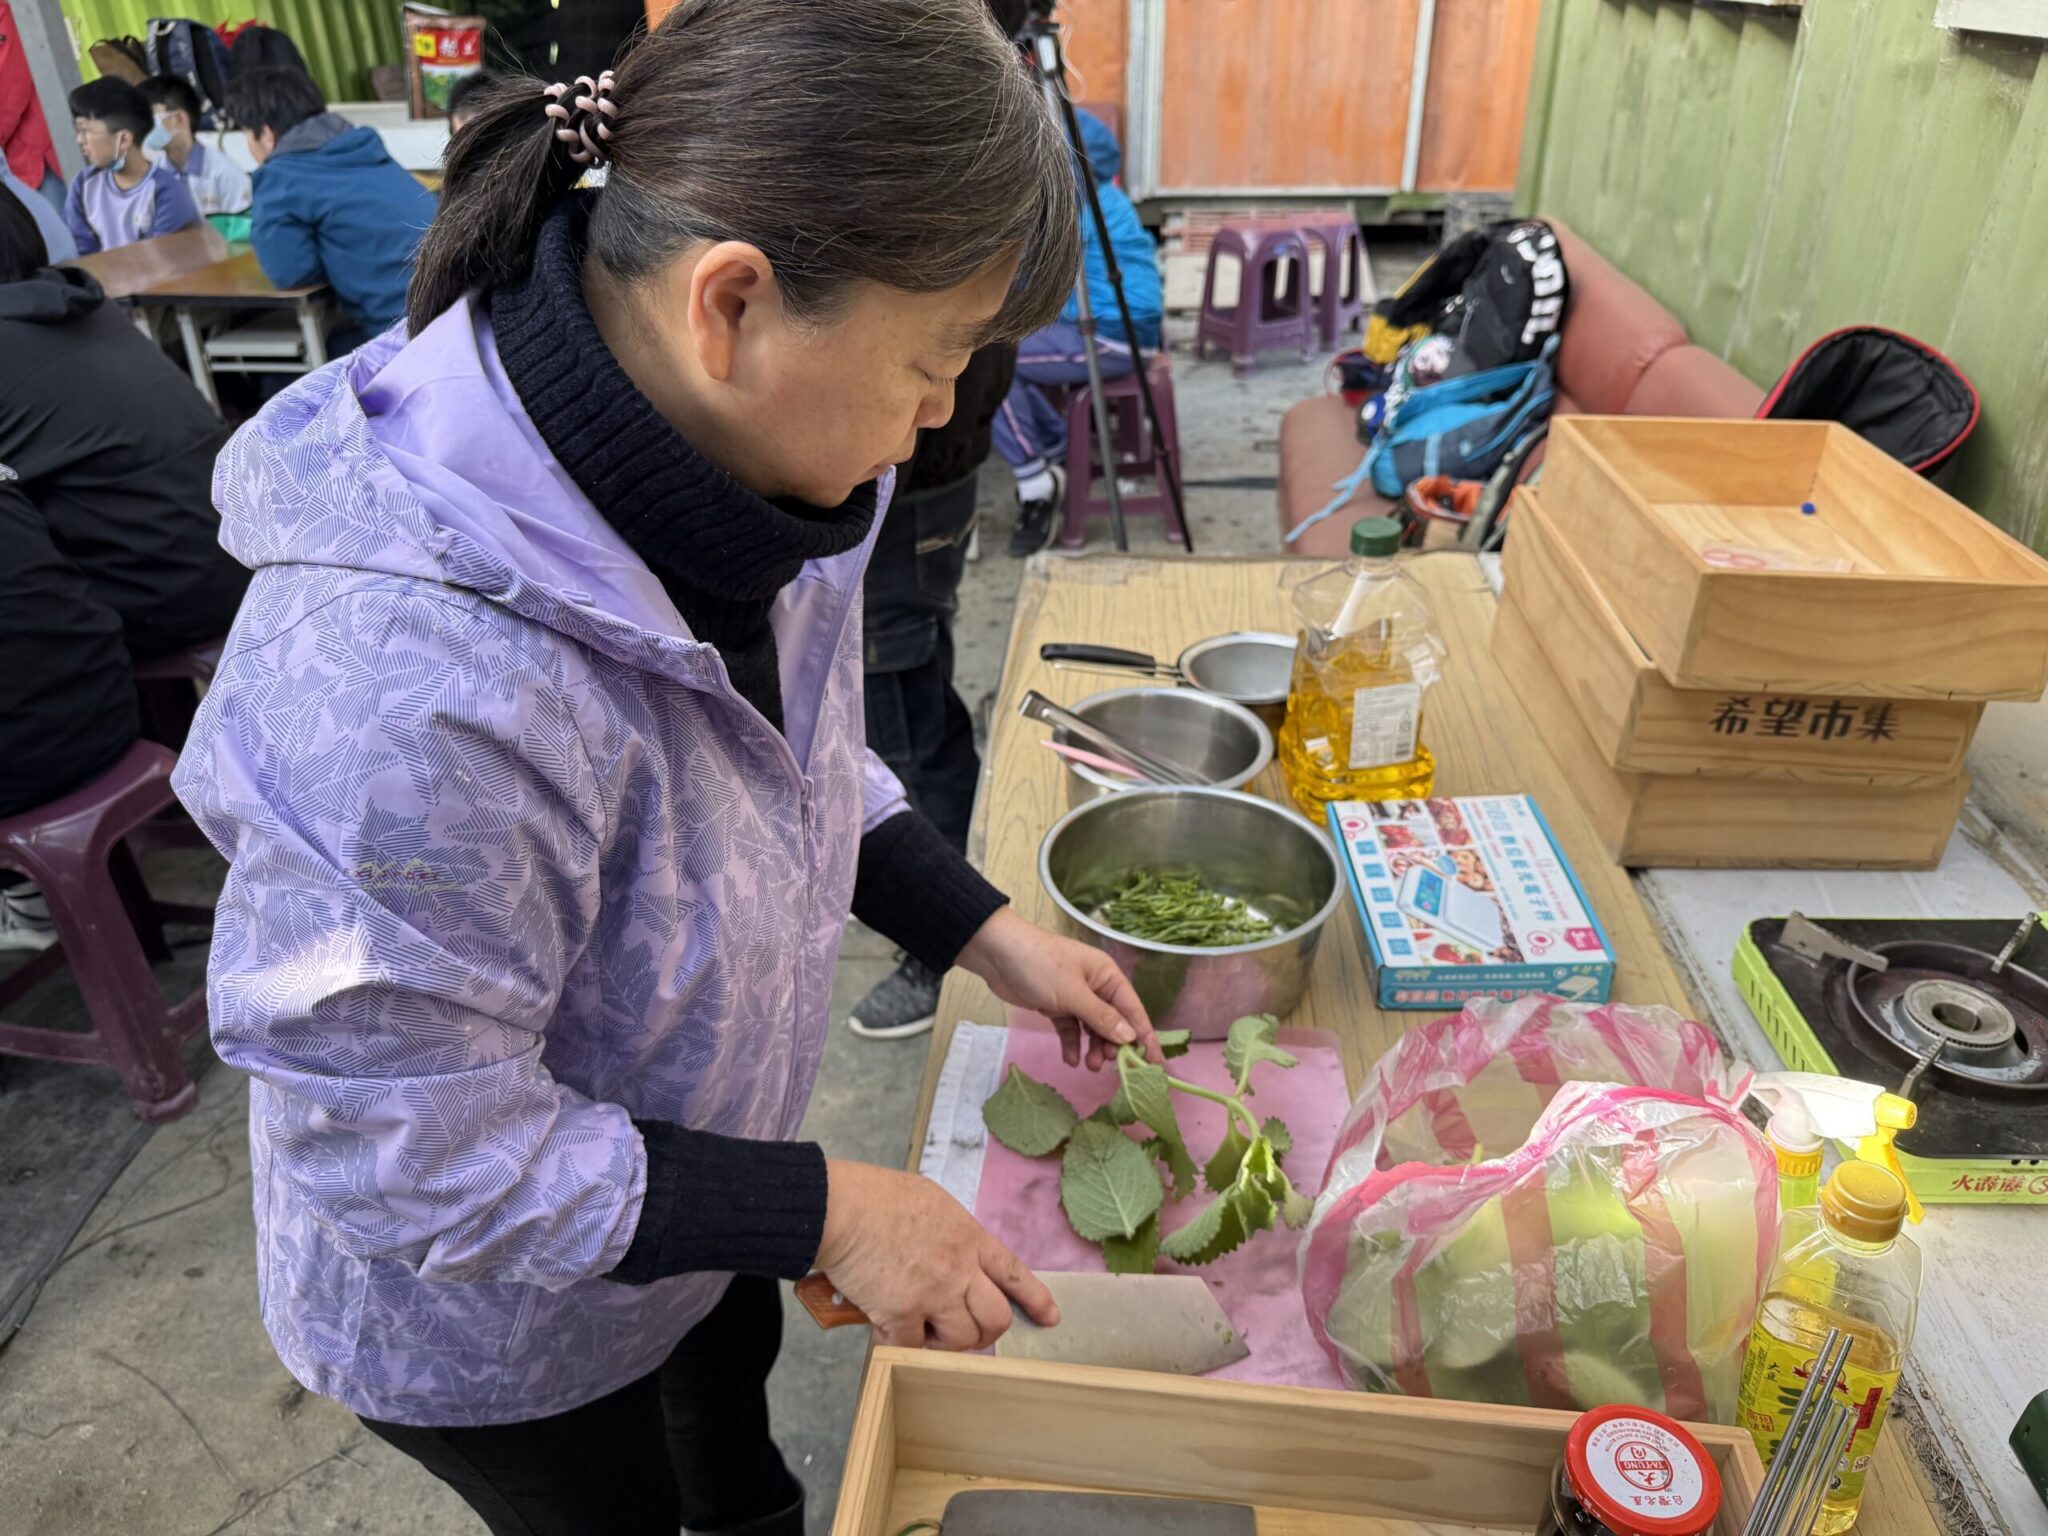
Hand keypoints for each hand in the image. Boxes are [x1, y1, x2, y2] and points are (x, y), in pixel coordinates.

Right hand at [815, 1159, 1056, 1349]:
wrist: (841, 1208)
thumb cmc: (876, 1197)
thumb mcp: (932, 1203)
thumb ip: (951, 1234)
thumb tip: (950, 1256)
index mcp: (969, 1238)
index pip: (1014, 1273)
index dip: (1035, 1298)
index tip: (1050, 1316)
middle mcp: (960, 1268)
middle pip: (997, 1318)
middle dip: (986, 1333)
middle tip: (966, 1333)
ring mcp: (934, 1293)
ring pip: (962, 1339)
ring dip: (945, 1343)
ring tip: (923, 1332)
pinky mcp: (902, 1313)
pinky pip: (913, 1347)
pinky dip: (901, 1345)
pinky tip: (887, 1330)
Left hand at [958, 907, 1158, 1069]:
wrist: (997, 954)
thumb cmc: (1040, 966)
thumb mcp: (1073, 994)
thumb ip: (1102, 1017)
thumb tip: (1130, 1037)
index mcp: (1108, 976)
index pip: (1133, 1010)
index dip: (1145, 1036)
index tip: (1154, 1063)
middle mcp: (1096, 986)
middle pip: (1114, 1022)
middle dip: (1112, 1045)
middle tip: (1105, 1065)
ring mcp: (1075, 997)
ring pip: (1092, 1028)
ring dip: (1093, 1047)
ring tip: (1089, 1066)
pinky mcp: (1055, 1006)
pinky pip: (1071, 1028)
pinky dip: (1072, 1043)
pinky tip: (1070, 1059)